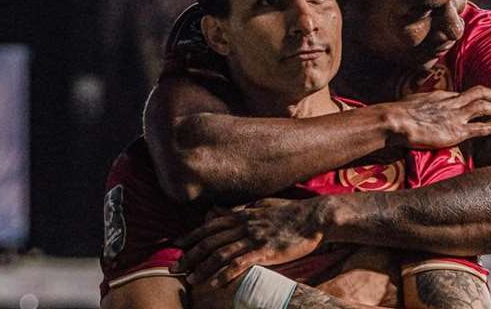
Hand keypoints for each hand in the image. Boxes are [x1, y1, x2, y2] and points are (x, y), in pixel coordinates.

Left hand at [171, 197, 329, 286]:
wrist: (315, 217)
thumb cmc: (293, 213)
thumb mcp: (265, 207)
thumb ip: (246, 210)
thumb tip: (231, 211)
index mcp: (243, 215)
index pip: (211, 226)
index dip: (192, 236)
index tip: (177, 244)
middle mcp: (244, 225)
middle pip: (210, 241)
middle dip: (190, 255)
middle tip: (174, 267)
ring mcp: (254, 238)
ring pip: (221, 253)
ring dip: (203, 268)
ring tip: (191, 280)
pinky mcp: (266, 250)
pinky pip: (240, 263)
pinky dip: (225, 274)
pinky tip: (215, 284)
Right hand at [383, 85, 490, 148]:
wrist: (397, 120)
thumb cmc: (398, 113)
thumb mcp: (411, 101)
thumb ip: (419, 103)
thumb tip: (414, 105)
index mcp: (440, 96)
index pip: (460, 94)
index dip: (471, 97)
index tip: (477, 100)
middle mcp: (451, 103)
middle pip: (477, 93)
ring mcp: (455, 116)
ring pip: (483, 107)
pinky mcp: (456, 131)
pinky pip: (480, 127)